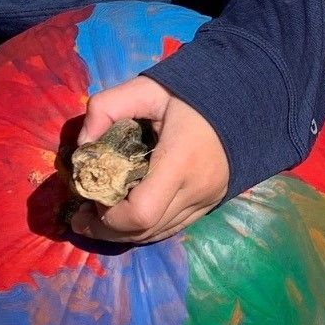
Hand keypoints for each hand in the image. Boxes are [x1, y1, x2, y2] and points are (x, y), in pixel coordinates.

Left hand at [67, 77, 230, 245]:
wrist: (243, 99)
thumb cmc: (191, 94)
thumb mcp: (146, 89)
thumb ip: (106, 108)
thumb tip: (83, 146)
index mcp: (180, 160)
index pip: (141, 212)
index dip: (108, 217)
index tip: (88, 200)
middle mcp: (197, 188)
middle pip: (145, 230)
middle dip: (107, 230)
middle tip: (81, 218)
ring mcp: (207, 199)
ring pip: (158, 234)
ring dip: (124, 233)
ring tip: (97, 219)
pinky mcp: (210, 203)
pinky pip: (172, 228)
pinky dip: (146, 228)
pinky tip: (128, 216)